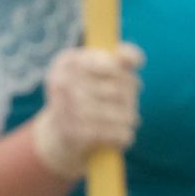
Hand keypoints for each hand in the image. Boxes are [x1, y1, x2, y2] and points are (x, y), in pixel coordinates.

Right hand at [30, 44, 145, 179]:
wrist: (58, 133)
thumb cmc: (85, 95)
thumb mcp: (95, 70)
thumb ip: (119, 59)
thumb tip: (137, 59)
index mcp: (68, 61)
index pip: (114, 65)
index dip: (126, 75)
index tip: (125, 80)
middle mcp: (63, 81)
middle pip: (121, 90)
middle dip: (130, 97)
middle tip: (124, 103)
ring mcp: (69, 108)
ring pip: (125, 114)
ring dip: (129, 118)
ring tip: (123, 120)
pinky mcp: (78, 134)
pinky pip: (120, 133)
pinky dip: (124, 136)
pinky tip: (117, 135)